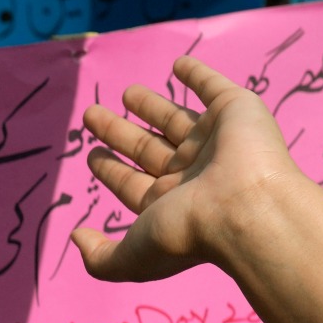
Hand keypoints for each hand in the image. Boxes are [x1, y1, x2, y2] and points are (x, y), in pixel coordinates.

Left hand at [73, 56, 308, 283]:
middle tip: (90, 116)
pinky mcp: (236, 111)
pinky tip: (177, 65)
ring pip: (174, 120)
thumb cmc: (187, 232)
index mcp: (169, 204)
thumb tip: (76, 236)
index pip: (131, 183)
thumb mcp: (131, 257)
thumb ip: (100, 257)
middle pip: (146, 148)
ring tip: (125, 93)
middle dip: (118, 133)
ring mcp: (214, 142)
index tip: (91, 155)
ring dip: (150, 106)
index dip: (110, 170)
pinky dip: (198, 75)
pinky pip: (214, 88)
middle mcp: (192, 173)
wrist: (246, 206)